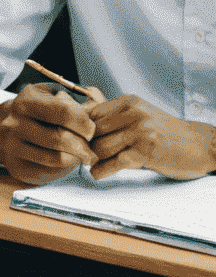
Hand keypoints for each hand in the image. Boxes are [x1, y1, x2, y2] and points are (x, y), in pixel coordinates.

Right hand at [0, 83, 98, 184]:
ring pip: (58, 158)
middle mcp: (14, 123)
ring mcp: (12, 147)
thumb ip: (74, 101)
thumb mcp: (51, 96)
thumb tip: (97, 109)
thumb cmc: (38, 113)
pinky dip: (65, 169)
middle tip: (90, 148)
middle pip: (62, 138)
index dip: (84, 123)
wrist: (4, 131)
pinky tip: (67, 161)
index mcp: (26, 101)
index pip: (64, 112)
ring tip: (81, 155)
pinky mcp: (17, 168)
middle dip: (84, 145)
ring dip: (77, 159)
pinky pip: (50, 172)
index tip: (90, 129)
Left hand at [87, 96, 215, 180]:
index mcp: (129, 102)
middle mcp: (133, 114)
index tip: (74, 138)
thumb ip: (114, 117)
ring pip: (100, 146)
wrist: (201, 145)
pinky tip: (98, 173)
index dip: (80, 128)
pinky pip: (114, 162)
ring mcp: (140, 132)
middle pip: (92, 130)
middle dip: (84, 145)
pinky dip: (102, 170)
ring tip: (90, 165)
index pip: (91, 113)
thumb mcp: (140, 115)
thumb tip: (81, 122)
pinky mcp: (146, 152)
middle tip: (80, 155)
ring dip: (92, 159)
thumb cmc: (167, 133)